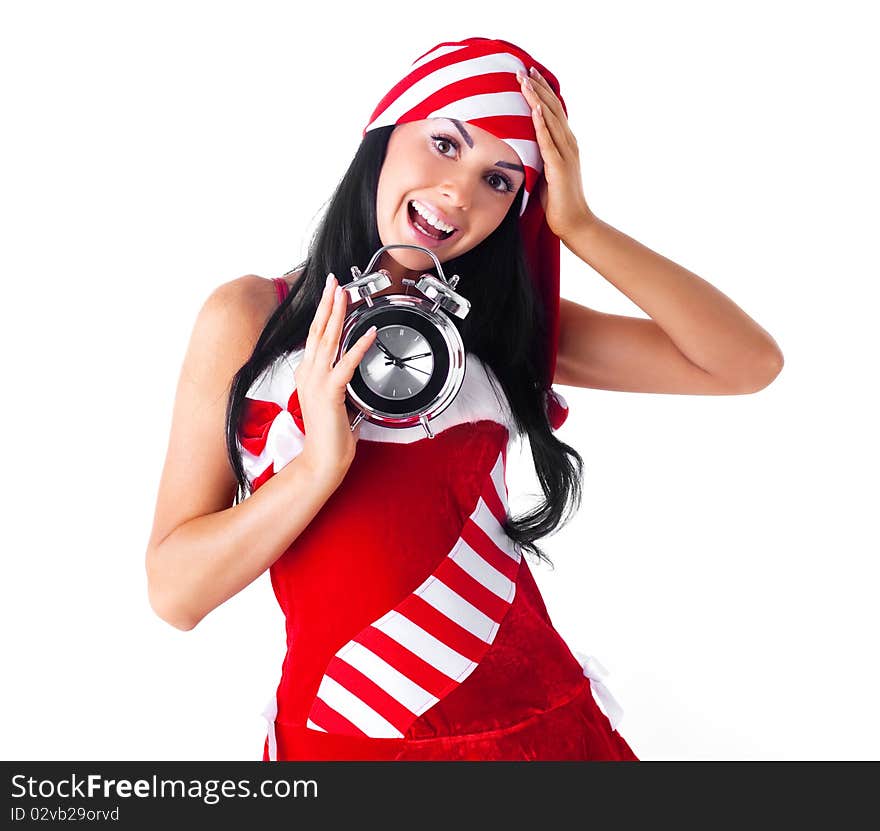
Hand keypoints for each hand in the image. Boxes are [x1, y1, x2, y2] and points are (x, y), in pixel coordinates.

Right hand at [295, 273, 376, 483]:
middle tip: (334, 281)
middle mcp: (308, 374)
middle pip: (318, 330)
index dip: (324, 313)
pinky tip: (368, 333)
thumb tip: (352, 371)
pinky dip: (358, 347)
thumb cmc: (330, 435)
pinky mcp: (330, 392)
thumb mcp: (335, 400)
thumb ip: (341, 382)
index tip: (331, 293)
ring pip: (328, 340)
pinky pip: (346, 364)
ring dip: (338, 314)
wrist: (322, 460)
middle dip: (327, 303)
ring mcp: (317, 382)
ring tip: (345, 294)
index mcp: (308, 374)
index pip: (316, 336)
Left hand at [516, 66, 594, 239]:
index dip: (541, 93)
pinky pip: (549, 141)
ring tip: (524, 80)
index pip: (552, 112)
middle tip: (523, 69)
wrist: (574, 223)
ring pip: (551, 119)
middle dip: (537, 88)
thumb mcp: (545, 173)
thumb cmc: (557, 203)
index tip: (528, 76)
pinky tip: (535, 108)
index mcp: (565, 144)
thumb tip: (522, 148)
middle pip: (552, 109)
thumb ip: (538, 157)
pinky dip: (542, 123)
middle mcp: (569, 144)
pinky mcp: (560, 167)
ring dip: (537, 98)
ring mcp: (566, 154)